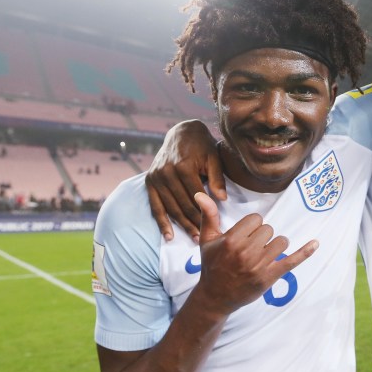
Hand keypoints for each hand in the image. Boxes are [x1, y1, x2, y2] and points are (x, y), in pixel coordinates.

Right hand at [145, 120, 225, 240]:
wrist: (181, 132)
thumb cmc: (202, 145)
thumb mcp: (214, 157)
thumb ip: (217, 178)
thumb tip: (222, 199)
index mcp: (183, 166)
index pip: (196, 197)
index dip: (206, 213)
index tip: (215, 226)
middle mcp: (167, 172)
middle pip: (183, 205)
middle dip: (194, 223)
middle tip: (205, 238)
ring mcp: (156, 177)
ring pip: (170, 208)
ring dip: (181, 225)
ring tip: (193, 238)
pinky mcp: (149, 180)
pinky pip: (155, 206)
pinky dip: (162, 222)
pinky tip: (168, 236)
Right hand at [190, 192, 317, 315]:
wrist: (215, 297)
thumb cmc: (212, 265)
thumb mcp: (207, 240)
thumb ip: (208, 215)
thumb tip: (201, 194)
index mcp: (232, 240)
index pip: (256, 219)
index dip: (251, 227)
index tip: (244, 237)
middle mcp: (246, 252)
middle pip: (268, 229)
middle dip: (261, 237)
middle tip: (250, 249)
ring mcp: (259, 265)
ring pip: (280, 241)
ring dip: (275, 245)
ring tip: (262, 255)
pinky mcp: (270, 277)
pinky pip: (292, 260)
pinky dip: (305, 252)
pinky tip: (315, 243)